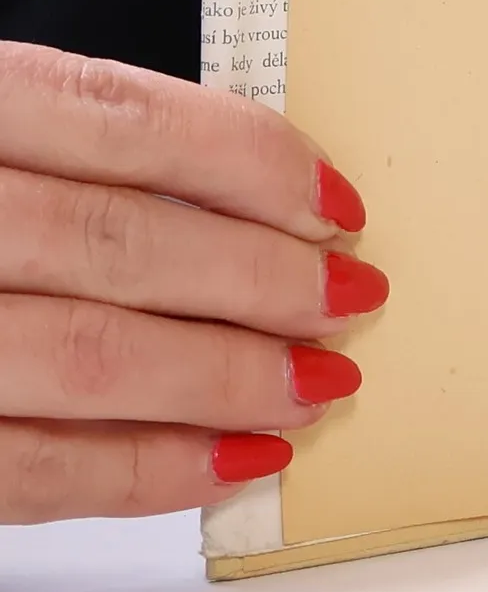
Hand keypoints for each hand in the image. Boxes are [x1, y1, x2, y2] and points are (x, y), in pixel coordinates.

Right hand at [0, 43, 386, 521]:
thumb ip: (77, 150)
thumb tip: (252, 196)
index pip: (124, 119)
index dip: (251, 164)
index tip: (337, 205)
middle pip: (120, 244)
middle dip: (261, 281)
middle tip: (350, 301)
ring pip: (87, 356)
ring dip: (223, 379)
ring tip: (311, 388)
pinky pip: (25, 468)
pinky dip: (141, 471)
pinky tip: (226, 461)